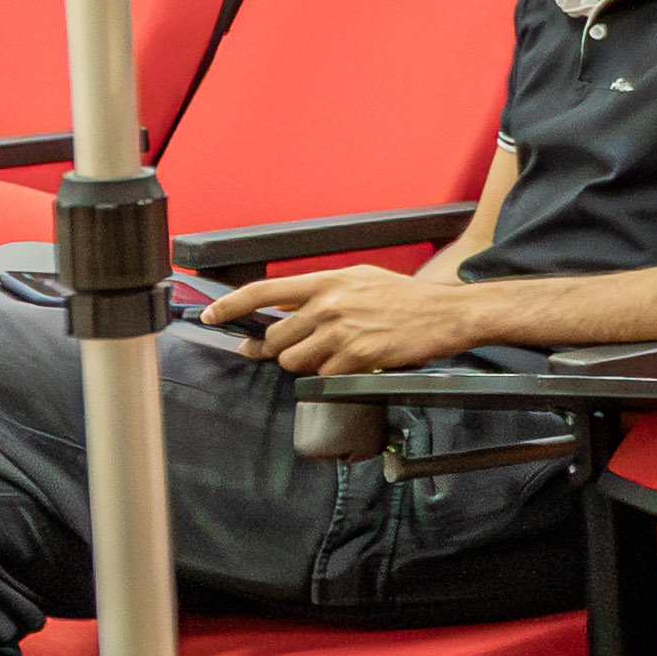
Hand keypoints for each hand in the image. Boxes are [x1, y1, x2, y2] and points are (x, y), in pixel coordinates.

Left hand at [196, 263, 502, 375]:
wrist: (446, 313)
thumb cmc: (406, 298)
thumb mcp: (360, 279)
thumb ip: (322, 290)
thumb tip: (285, 305)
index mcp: (327, 280)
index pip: (262, 291)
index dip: (230, 305)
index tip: (210, 315)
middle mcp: (329, 304)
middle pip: (275, 337)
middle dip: (275, 349)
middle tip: (285, 350)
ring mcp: (342, 332)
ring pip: (294, 361)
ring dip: (304, 364)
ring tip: (328, 355)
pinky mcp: (358, 357)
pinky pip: (324, 375)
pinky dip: (332, 375)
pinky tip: (352, 363)